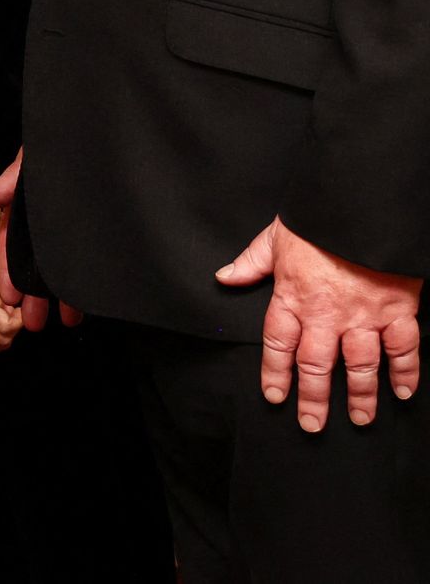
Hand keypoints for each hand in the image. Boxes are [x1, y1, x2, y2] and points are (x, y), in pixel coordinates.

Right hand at [0, 150, 80, 332]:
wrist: (95, 137)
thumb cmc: (62, 146)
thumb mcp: (32, 161)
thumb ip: (13, 178)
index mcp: (26, 207)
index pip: (12, 244)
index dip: (10, 272)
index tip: (8, 297)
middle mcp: (45, 223)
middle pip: (36, 263)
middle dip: (35, 294)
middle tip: (34, 322)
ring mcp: (68, 231)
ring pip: (61, 267)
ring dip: (63, 296)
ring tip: (65, 321)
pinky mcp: (91, 237)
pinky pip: (84, 264)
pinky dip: (84, 284)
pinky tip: (86, 305)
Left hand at [217, 217, 421, 430]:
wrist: (360, 208)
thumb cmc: (317, 221)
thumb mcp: (274, 237)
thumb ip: (251, 262)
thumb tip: (225, 277)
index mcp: (293, 296)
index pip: (278, 344)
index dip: (275, 373)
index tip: (275, 397)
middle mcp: (327, 313)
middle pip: (316, 364)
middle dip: (313, 398)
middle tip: (312, 424)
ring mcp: (365, 315)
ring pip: (360, 365)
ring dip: (361, 395)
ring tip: (360, 418)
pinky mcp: (398, 310)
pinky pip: (404, 348)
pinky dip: (406, 371)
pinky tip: (404, 392)